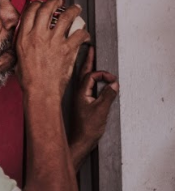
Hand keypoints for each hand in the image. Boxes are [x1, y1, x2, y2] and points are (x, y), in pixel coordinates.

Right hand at [15, 0, 90, 97]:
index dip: (36, 3)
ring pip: (66, 16)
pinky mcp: (67, 49)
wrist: (41, 91)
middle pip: (47, 8)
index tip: (40, 3)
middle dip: (54, 1)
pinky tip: (84, 33)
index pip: (30, 11)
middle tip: (59, 2)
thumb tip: (26, 37)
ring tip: (76, 9)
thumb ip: (22, 44)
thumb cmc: (30, 79)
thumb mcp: (18, 58)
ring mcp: (54, 41)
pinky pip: (80, 34)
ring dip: (73, 10)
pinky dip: (84, 32)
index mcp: (24, 38)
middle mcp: (39, 36)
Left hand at [69, 46, 118, 166]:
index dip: (103, 74)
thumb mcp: (102, 110)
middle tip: (91, 48)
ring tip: (90, 57)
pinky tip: (91, 78)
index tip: (113, 80)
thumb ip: (108, 95)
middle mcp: (76, 93)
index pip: (90, 75)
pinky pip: (83, 85)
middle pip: (82, 72)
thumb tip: (114, 84)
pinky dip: (88, 78)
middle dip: (88, 60)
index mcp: (80, 92)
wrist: (79, 141)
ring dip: (87, 67)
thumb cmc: (87, 129)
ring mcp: (77, 98)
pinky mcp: (79, 103)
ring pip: (81, 78)